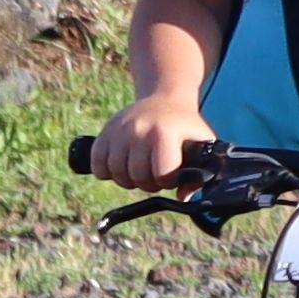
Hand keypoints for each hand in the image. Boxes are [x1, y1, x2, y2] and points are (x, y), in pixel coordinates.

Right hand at [91, 92, 211, 191]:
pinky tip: (122, 166)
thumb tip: (183, 198)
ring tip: (141, 170)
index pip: (161, 173)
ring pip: (116, 173)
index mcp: (165, 132)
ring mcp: (119, 130)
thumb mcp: (201, 142)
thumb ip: (199, 172)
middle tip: (156, 175)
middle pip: (137, 176)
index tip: (171, 175)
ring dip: (128, 179)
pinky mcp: (104, 132)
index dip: (167, 181)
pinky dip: (107, 171)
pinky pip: (97, 164)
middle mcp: (139, 129)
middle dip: (148, 183)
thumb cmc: (185, 126)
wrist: (165, 99)